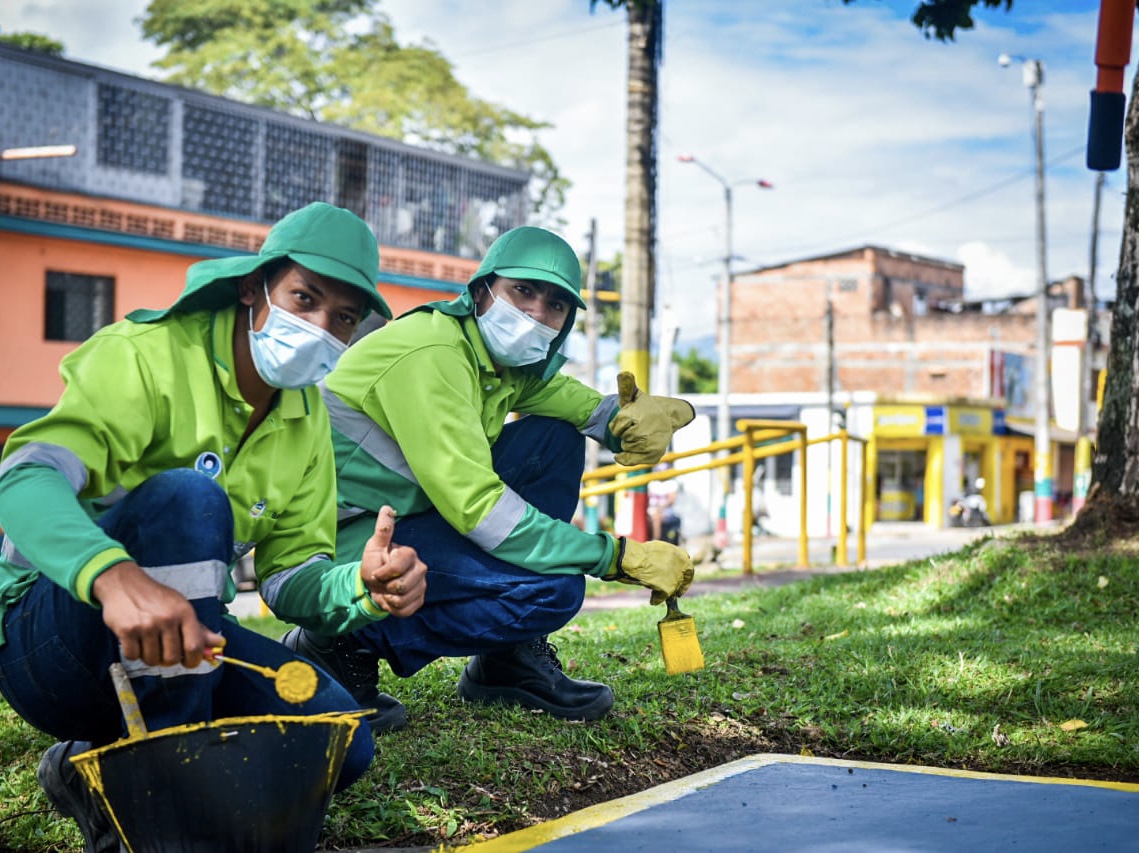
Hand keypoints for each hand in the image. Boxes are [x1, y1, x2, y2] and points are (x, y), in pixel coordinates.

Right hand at [93, 562, 225, 668]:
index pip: (194, 646)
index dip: (193, 660)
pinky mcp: (126, 631)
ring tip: (149, 643)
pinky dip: (134, 653)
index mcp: (184, 613)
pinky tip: (135, 641)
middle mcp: (167, 619)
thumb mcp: (181, 607)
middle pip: (173, 658)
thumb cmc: (156, 597)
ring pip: (152, 660)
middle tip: (164, 650)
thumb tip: (220, 643)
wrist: (124, 583)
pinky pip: (133, 656)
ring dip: (150, 656)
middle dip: (169, 659)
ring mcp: (146, 626)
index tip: (189, 662)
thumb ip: (199, 628)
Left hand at [360, 506, 426, 616]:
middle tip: (383, 583)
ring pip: (403, 599)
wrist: (373, 586)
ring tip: (387, 592)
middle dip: (386, 587)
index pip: (397, 567)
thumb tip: (387, 507)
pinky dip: (394, 609)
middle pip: (402, 586)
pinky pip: (406, 610)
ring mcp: (421, 585)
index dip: (383, 574)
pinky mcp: (420, 600)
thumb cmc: (374, 564)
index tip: (377, 573)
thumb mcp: (374, 547)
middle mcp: (420, 569)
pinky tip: (392, 601)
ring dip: (389, 599)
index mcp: (410, 554)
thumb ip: (383, 529)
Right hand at [605, 536, 693, 604]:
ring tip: (656, 595)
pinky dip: (657, 600)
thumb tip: (663, 567)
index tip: (681, 579)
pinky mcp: (667, 588)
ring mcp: (674, 577)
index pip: (688, 565)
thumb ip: (665, 558)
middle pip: (682, 579)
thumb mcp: (656, 551)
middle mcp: (679, 564)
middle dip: (678, 586)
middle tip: (676, 593)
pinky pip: (663, 597)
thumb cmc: (638, 553)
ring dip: (666, 593)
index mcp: (678, 553)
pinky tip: (652, 601)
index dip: (684, 574)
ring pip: (673, 588)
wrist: (632, 558)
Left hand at [610, 372, 695, 465]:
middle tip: (635, 428)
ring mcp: (649, 444)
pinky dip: (626, 459)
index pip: (616, 428)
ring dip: (628, 444)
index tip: (625, 422)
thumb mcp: (635, 397)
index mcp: (637, 416)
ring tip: (638, 436)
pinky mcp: (653, 455)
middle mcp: (644, 430)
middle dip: (625, 434)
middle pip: (622, 438)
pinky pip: (632, 461)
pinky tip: (624, 454)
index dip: (618, 426)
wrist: (668, 417)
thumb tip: (623, 373)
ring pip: (627, 448)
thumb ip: (626, 387)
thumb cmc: (646, 407)